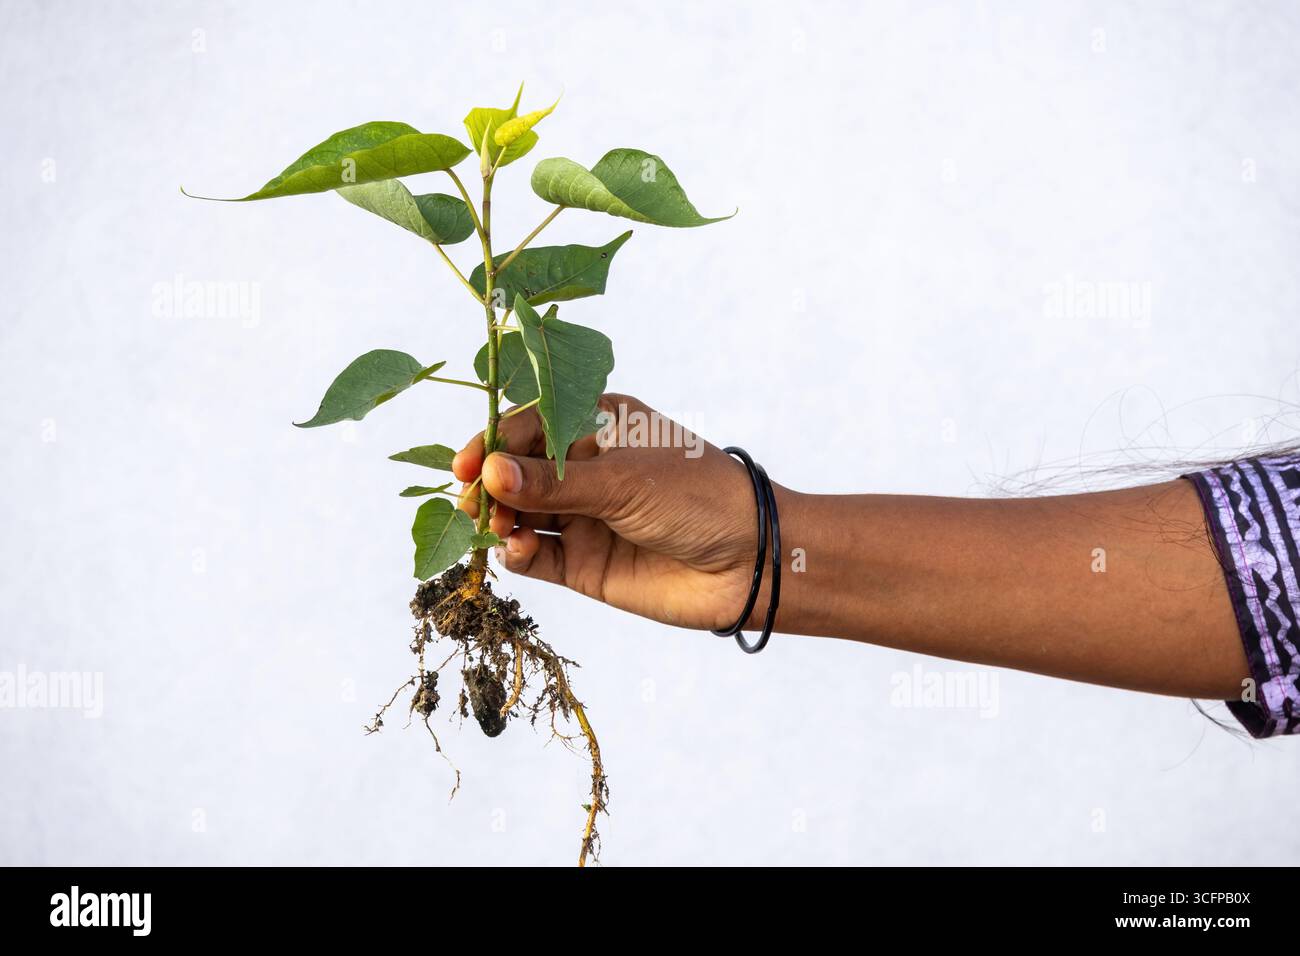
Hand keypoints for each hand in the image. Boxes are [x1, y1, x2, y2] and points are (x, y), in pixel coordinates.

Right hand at [452, 394, 763, 630]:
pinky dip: (516, 553)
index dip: (493, 443)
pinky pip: (534, 556)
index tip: (465, 464)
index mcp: (596, 426)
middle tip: (469, 501)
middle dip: (488, 485)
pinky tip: (514, 549)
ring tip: (496, 526)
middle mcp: (583, 469)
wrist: (749, 563)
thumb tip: (489, 472)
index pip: (530, 426)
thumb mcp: (624, 481)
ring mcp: (581, 516)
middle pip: (515, 473)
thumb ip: (554, 482)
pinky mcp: (582, 563)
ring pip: (519, 515)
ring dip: (498, 519)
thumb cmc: (698, 498)